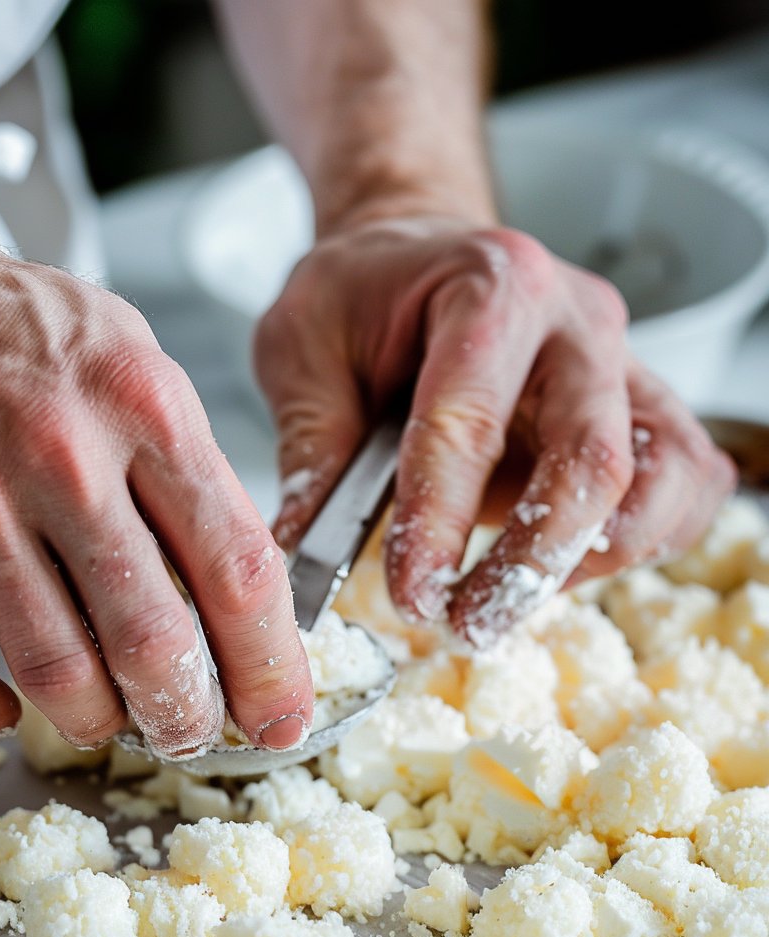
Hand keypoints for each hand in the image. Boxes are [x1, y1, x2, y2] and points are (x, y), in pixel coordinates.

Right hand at [0, 213, 310, 750]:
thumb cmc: (28, 340)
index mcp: (145, 409)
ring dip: (95, 720)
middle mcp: (62, 455)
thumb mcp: (140, 370)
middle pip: (151, 636)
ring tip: (110, 718)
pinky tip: (8, 704)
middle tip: (191, 731)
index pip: (237, 567)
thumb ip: (193, 478)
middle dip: (184, 713)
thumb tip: (243, 604)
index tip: (281, 715)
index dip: (270, 665)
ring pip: (55, 668)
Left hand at [255, 217, 735, 646]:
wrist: (420, 259)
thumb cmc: (364, 299)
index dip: (438, 524)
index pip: (470, 424)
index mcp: (491, 288)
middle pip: (593, 461)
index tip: (411, 596)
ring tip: (511, 595)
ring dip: (593, 560)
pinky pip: (686, 488)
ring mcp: (625, 368)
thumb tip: (303, 556)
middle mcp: (577, 325)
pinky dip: (643, 541)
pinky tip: (562, 563)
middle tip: (466, 624)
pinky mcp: (646, 411)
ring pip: (662, 481)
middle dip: (530, 563)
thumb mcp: (302, 348)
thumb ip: (311, 448)